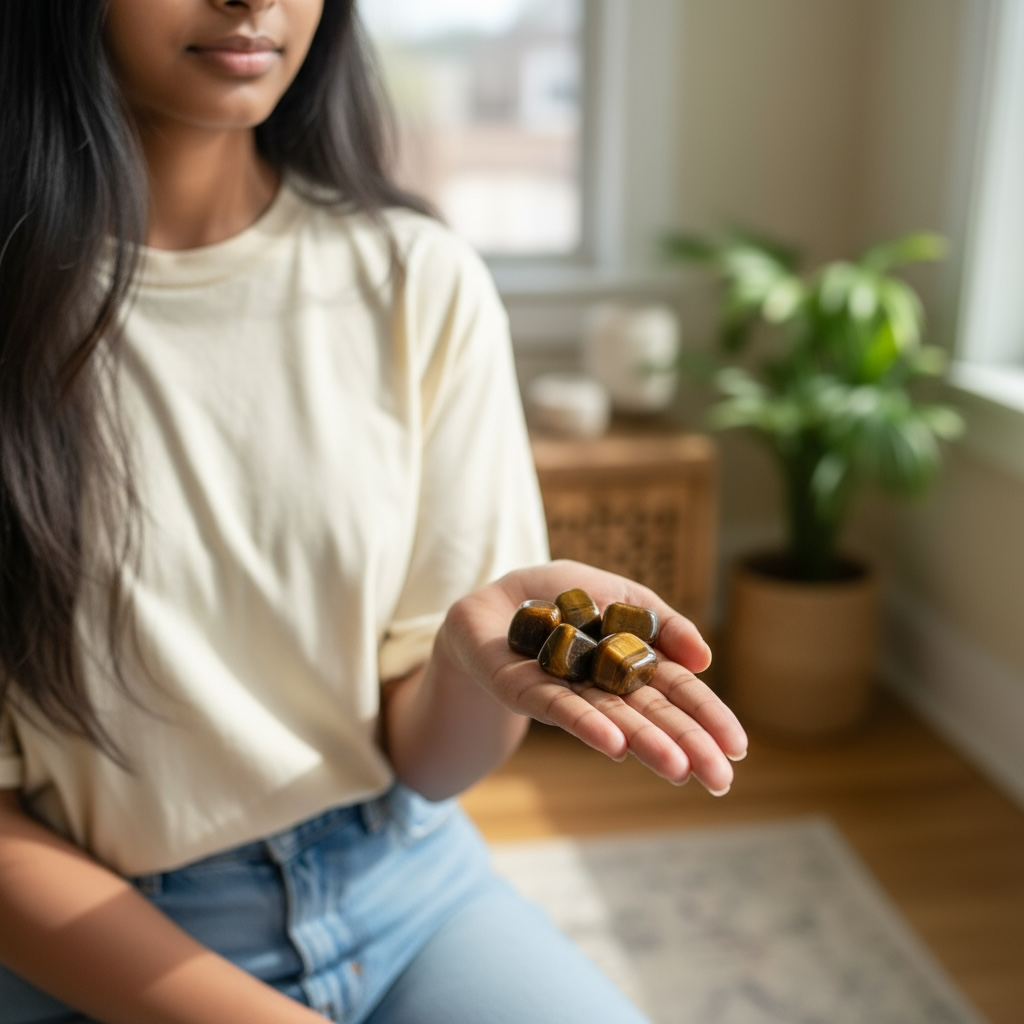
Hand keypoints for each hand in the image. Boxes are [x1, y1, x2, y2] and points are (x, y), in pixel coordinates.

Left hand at [442, 560, 747, 794]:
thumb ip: (663, 623)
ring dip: (647, 744)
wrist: (492, 602)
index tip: (738, 747)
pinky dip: (588, 725)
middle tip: (722, 781)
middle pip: (651, 715)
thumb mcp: (622, 595)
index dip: (707, 716)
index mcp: (631, 663)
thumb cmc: (561, 598)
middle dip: (688, 745)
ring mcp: (566, 691)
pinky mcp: (524, 689)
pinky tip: (616, 746)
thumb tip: (706, 659)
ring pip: (612, 720)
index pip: (676, 691)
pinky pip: (559, 707)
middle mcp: (603, 686)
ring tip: (681, 770)